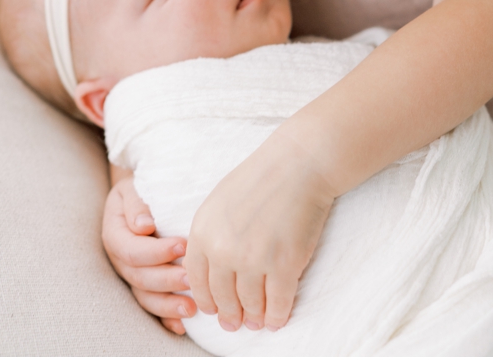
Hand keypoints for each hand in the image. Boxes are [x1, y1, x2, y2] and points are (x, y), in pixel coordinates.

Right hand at [101, 176, 190, 333]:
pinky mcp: (145, 287)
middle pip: (138, 276)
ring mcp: (131, 276)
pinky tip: (181, 327)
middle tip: (191, 278)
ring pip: (144, 297)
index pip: (130, 249)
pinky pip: (152, 307)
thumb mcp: (133, 189)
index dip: (155, 251)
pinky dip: (165, 319)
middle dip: (166, 279)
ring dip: (166, 305)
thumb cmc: (142, 192)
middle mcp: (119, 259)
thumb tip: (142, 225)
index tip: (182, 246)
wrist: (141, 199)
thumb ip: (136, 204)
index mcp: (114, 234)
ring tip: (191, 309)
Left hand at [184, 155, 333, 332]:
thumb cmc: (257, 182)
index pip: (196, 279)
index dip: (205, 299)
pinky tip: (276, 320)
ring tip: (255, 323)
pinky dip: (277, 316)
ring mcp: (253, 260)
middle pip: (222, 296)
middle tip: (233, 323)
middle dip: (228, 314)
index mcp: (202, 233)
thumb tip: (210, 267)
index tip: (211, 309)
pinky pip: (277, 302)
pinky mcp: (284, 265)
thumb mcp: (217, 205)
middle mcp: (223, 250)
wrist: (296, 167)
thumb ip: (209, 235)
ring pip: (250, 303)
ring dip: (253, 318)